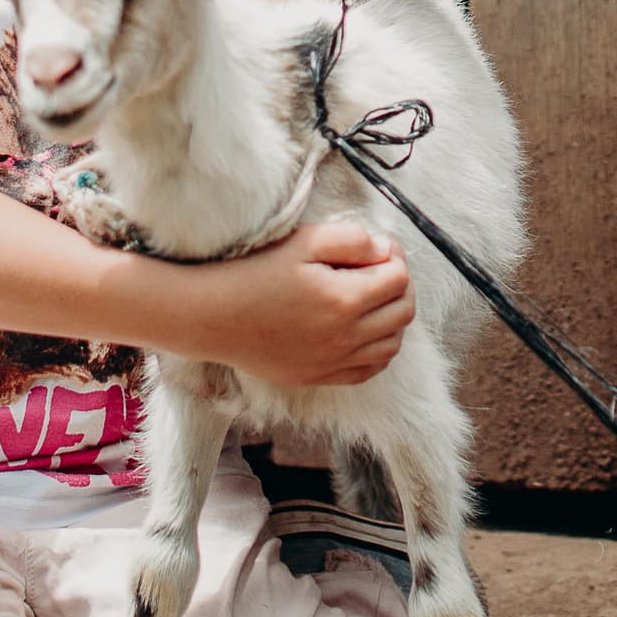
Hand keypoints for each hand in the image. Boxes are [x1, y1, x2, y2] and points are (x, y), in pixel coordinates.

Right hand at [182, 217, 413, 390]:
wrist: (212, 316)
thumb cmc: (254, 273)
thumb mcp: (303, 241)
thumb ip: (351, 239)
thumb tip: (384, 250)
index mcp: (345, 299)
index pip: (400, 278)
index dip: (394, 257)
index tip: (377, 250)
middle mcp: (346, 336)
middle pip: (403, 312)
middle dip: (400, 286)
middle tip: (379, 271)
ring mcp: (334, 361)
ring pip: (392, 344)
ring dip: (392, 319)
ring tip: (371, 299)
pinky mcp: (320, 376)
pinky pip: (368, 370)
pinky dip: (377, 350)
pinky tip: (362, 331)